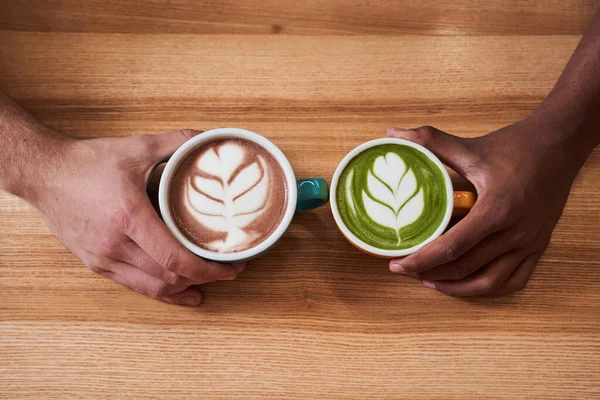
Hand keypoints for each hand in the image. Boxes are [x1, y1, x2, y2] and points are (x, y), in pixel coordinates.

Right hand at [32, 129, 243, 304]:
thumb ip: (177, 141)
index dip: (208, 270)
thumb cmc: (89, 162)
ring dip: (185, 288)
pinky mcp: (96, 264)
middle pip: (169, 277)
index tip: (231, 267)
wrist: (45, 174)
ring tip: (209, 282)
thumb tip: (208, 140)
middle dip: (205, 278)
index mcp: (129, 217)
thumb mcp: (137, 147)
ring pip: (153, 287)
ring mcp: (103, 259)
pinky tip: (181, 293)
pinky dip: (162, 292)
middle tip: (230, 270)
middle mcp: (115, 244)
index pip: (175, 259)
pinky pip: (134, 286)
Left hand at [387, 118, 586, 296]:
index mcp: (495, 209)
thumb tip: (393, 133)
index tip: (397, 266)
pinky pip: (515, 280)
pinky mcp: (539, 246)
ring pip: (490, 282)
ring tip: (430, 281)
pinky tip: (468, 283)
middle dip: (430, 273)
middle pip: (465, 267)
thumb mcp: (470, 147)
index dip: (420, 260)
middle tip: (406, 270)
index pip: (451, 247)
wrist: (559, 143)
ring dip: (458, 287)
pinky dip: (489, 288)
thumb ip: (429, 142)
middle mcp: (514, 232)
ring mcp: (529, 242)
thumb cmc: (515, 146)